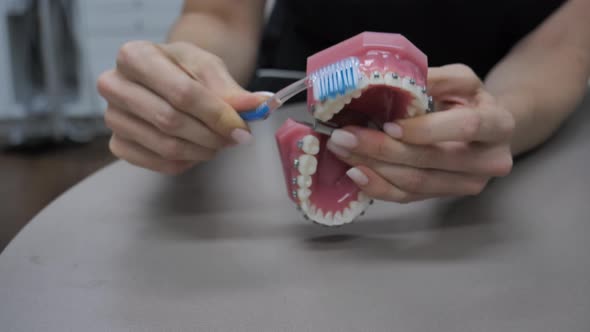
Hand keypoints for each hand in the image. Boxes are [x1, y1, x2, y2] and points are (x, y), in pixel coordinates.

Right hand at [97, 41, 267, 173]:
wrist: (166, 74)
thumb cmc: (185, 69)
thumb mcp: (209, 68)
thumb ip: (230, 89)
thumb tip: (257, 105)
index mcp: (134, 56)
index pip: (181, 93)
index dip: (216, 114)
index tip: (242, 127)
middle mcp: (114, 86)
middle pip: (170, 121)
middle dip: (210, 134)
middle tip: (235, 137)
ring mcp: (112, 118)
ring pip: (166, 146)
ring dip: (202, 150)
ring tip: (220, 142)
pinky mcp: (118, 145)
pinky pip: (159, 164)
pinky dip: (188, 162)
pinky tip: (199, 150)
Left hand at [326, 64, 514, 202]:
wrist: (485, 131)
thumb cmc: (468, 101)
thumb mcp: (460, 80)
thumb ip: (435, 78)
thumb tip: (394, 80)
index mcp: (498, 124)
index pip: (464, 127)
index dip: (425, 129)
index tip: (388, 124)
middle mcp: (489, 161)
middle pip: (431, 160)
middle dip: (383, 149)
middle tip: (344, 136)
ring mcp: (468, 184)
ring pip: (416, 182)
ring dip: (373, 167)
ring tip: (342, 150)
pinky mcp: (446, 196)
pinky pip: (409, 197)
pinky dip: (379, 186)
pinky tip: (356, 172)